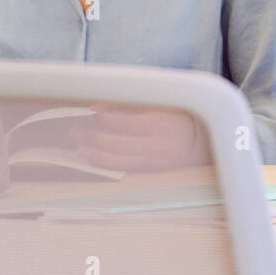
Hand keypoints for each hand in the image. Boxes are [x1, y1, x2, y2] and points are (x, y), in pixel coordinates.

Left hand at [72, 106, 198, 171]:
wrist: (199, 143)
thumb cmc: (178, 117)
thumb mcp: (161, 105)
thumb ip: (132, 105)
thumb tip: (100, 108)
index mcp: (160, 123)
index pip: (127, 122)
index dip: (107, 119)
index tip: (91, 113)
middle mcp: (156, 144)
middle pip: (118, 143)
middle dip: (93, 137)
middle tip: (75, 131)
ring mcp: (153, 160)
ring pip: (118, 159)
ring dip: (95, 153)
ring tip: (79, 147)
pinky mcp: (149, 169)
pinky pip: (123, 168)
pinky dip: (104, 163)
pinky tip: (91, 158)